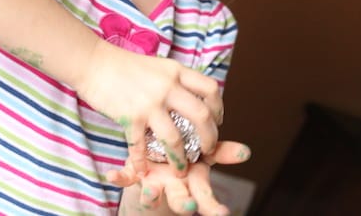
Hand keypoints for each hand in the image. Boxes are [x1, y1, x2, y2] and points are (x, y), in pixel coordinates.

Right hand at [78, 40, 223, 177]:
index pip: (211, 89)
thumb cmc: (124, 65)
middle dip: (209, 139)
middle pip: (202, 116)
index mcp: (176, 72)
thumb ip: (175, 80)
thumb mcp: (158, 66)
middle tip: (207, 151)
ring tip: (180, 170)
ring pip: (176, 138)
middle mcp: (168, 86)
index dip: (219, 108)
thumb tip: (192, 95)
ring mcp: (150, 103)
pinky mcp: (131, 117)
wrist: (94, 62)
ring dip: (180, 159)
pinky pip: (140, 146)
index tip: (216, 121)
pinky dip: (141, 162)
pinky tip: (142, 171)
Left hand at [108, 141, 250, 215]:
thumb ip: (223, 153)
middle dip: (184, 205)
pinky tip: (112, 175)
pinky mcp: (134, 175)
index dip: (213, 207)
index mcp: (192, 182)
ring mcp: (153, 183)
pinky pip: (125, 177)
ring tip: (150, 192)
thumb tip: (247, 152)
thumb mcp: (205, 155)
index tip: (224, 215)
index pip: (205, 196)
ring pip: (152, 194)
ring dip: (151, 195)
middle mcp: (173, 187)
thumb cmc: (185, 158)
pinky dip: (119, 176)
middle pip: (180, 200)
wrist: (156, 166)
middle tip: (189, 208)